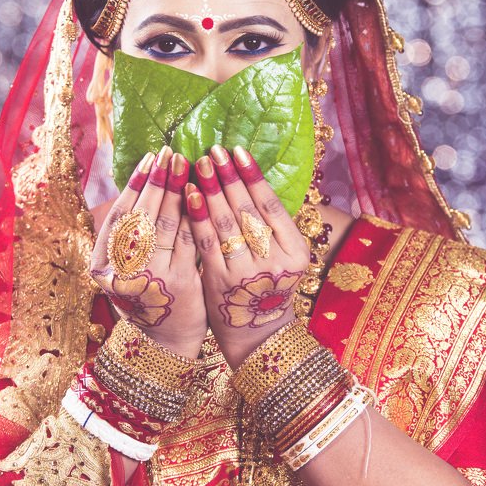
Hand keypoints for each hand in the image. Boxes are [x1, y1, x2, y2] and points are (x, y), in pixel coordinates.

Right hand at [90, 147, 207, 358]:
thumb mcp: (125, 268)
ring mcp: (150, 278)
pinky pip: (189, 239)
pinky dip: (195, 214)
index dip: (135, 183)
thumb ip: (129, 234)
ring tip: (188, 165)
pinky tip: (203, 194)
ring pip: (166, 223)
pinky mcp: (179, 283)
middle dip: (158, 180)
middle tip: (171, 153)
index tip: (149, 158)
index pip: (119, 214)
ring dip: (178, 190)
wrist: (164, 342)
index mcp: (101, 265)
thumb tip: (145, 181)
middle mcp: (121, 271)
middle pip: (142, 214)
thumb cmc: (146, 296)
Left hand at [186, 145, 309, 368]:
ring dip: (211, 189)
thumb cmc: (268, 287)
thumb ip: (272, 225)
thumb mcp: (284, 257)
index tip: (237, 151)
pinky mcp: (220, 283)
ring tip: (199, 164)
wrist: (256, 335)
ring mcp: (247, 274)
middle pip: (247, 210)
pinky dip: (197, 215)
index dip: (252, 176)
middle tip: (213, 150)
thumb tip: (246, 175)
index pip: (271, 205)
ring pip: (226, 223)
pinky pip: (207, 242)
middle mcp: (274, 262)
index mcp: (297, 251)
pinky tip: (189, 194)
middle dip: (228, 176)